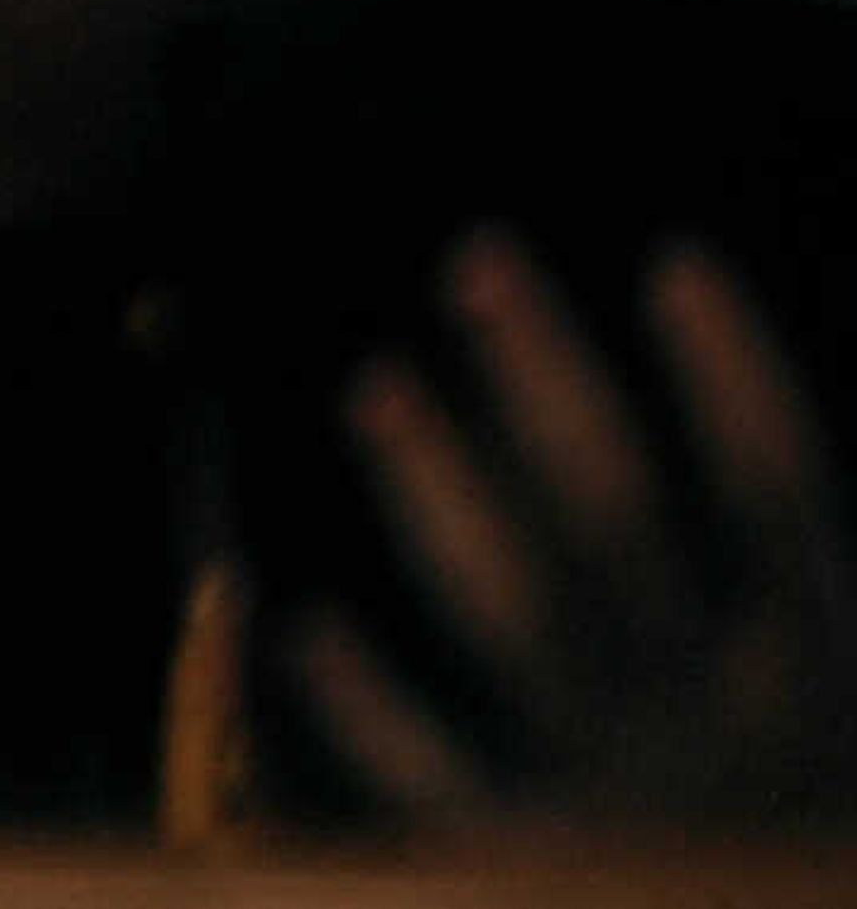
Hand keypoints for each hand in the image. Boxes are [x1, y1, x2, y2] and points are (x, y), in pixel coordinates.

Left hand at [282, 229, 856, 827]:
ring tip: (377, 384)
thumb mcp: (832, 710)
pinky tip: (304, 634)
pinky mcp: (527, 861)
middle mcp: (716, 719)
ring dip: (442, 490)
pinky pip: (436, 780)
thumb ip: (783, 597)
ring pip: (516, 614)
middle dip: (546, 380)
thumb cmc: (796, 830)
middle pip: (618, 512)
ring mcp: (616, 790)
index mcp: (816, 671)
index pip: (780, 493)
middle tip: (475, 258)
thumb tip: (722, 404)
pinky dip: (372, 710)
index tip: (674, 262)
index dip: (736, 378)